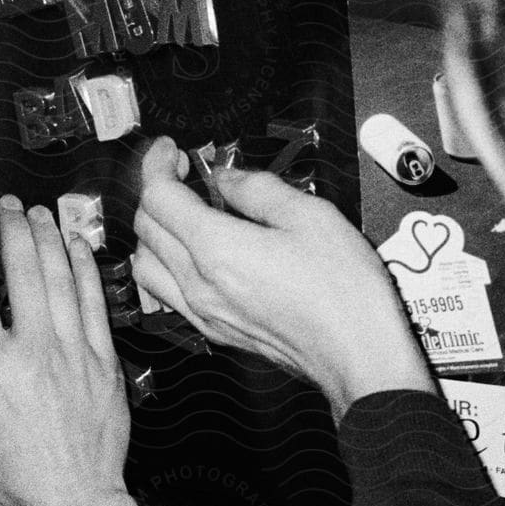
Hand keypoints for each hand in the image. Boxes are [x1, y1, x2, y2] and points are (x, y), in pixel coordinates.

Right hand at [0, 194, 170, 505]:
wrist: (72, 501)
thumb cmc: (14, 475)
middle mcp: (31, 346)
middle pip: (21, 270)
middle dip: (12, 230)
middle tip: (8, 206)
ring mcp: (72, 349)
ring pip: (60, 277)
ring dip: (48, 238)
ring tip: (40, 214)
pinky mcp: (104, 359)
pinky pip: (95, 302)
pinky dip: (86, 269)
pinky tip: (78, 246)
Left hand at [133, 137, 435, 419]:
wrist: (358, 356)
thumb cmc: (343, 292)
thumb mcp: (310, 216)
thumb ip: (259, 189)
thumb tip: (226, 177)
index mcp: (217, 250)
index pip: (158, 197)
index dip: (157, 164)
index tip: (170, 150)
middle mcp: (199, 284)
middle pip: (146, 229)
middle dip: (156, 191)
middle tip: (182, 173)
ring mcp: (204, 312)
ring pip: (146, 265)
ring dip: (154, 232)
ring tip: (182, 213)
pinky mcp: (216, 331)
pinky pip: (167, 294)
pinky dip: (167, 264)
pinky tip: (196, 254)